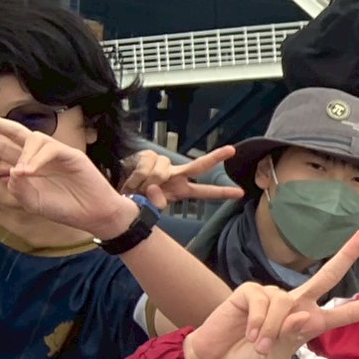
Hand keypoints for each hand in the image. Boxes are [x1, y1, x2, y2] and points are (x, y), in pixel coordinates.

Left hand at [0, 116, 139, 237]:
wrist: (93, 215)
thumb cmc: (65, 209)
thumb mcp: (33, 203)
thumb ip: (18, 189)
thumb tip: (11, 171)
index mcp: (27, 168)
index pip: (6, 150)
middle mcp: (39, 157)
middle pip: (17, 134)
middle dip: (2, 127)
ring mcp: (56, 155)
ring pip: (33, 137)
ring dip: (24, 153)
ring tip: (22, 172)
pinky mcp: (71, 155)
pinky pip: (51, 148)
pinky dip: (38, 159)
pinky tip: (31, 171)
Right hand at [120, 146, 243, 211]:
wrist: (117, 189)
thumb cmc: (136, 200)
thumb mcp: (150, 208)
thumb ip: (157, 204)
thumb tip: (155, 188)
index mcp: (180, 190)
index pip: (204, 191)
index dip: (221, 192)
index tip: (241, 193)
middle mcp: (176, 175)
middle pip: (198, 166)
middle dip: (215, 157)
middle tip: (232, 150)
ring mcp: (164, 165)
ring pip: (161, 172)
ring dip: (145, 183)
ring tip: (136, 190)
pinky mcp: (149, 156)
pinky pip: (145, 167)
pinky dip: (136, 177)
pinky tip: (131, 181)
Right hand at [182, 230, 358, 358]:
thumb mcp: (277, 356)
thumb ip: (292, 337)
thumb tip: (303, 314)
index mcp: (310, 322)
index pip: (344, 313)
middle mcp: (296, 304)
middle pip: (326, 277)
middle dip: (346, 255)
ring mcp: (274, 295)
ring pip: (285, 304)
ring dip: (271, 330)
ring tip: (258, 344)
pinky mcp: (251, 291)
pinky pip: (263, 303)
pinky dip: (257, 322)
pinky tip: (248, 333)